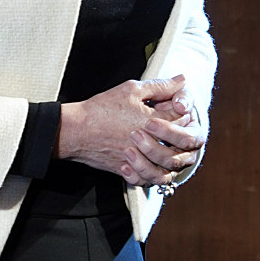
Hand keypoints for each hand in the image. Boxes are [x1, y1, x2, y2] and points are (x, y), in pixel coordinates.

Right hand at [60, 76, 201, 186]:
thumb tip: (182, 80)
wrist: (76, 131)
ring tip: (166, 147)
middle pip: (180, 144)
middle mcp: (149, 142)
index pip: (182, 118)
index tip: (176, 107)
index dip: (183, 111)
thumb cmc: (101, 109)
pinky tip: (151, 164)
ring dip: (170, 156)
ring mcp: (139, 159)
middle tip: (175, 127)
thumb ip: (160, 86)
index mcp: (153, 121)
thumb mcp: (131, 90)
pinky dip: (152, 174)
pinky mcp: (127, 170)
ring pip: (168, 166)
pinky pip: (148, 180)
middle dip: (181, 134)